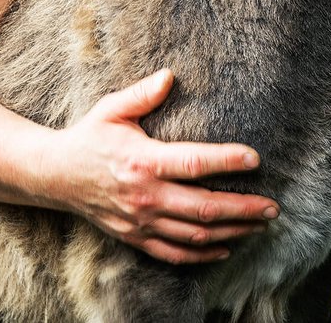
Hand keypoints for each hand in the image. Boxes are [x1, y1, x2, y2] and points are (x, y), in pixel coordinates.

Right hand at [44, 69, 278, 263]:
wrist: (56, 175)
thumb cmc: (90, 136)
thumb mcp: (112, 108)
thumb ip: (143, 94)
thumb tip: (170, 75)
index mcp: (142, 161)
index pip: (193, 163)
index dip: (226, 161)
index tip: (255, 159)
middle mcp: (144, 195)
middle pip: (204, 208)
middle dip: (244, 209)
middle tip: (273, 207)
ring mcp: (140, 221)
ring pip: (195, 235)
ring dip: (233, 232)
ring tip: (260, 225)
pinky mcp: (136, 237)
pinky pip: (175, 253)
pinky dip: (203, 255)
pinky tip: (227, 247)